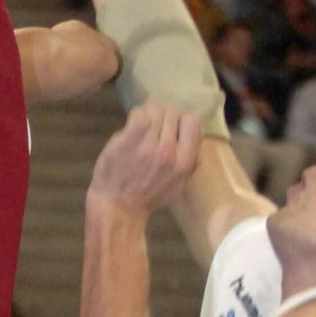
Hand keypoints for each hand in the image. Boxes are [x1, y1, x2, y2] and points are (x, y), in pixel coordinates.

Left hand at [89, 99, 201, 217]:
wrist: (117, 208)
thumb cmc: (148, 197)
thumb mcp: (178, 186)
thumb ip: (190, 163)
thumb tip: (198, 141)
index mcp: (184, 162)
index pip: (193, 121)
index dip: (182, 121)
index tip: (172, 129)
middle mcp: (169, 152)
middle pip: (173, 112)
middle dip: (163, 116)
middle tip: (153, 127)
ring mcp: (148, 146)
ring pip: (156, 109)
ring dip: (149, 113)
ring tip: (142, 126)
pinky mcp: (128, 141)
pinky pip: (139, 113)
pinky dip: (136, 114)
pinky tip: (132, 125)